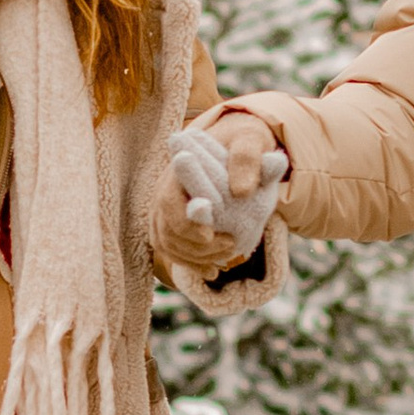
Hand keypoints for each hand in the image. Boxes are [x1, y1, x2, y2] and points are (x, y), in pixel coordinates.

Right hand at [150, 117, 287, 274]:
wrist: (235, 154)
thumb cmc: (243, 148)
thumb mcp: (250, 144)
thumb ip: (249, 158)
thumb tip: (240, 191)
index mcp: (178, 169)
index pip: (169, 202)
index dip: (187, 222)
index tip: (210, 235)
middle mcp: (164, 189)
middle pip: (167, 228)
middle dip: (195, 245)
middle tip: (230, 246)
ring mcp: (163, 210)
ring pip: (167, 243)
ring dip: (195, 257)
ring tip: (226, 258)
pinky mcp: (168, 226)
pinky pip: (171, 251)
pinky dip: (192, 264)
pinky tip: (214, 270)